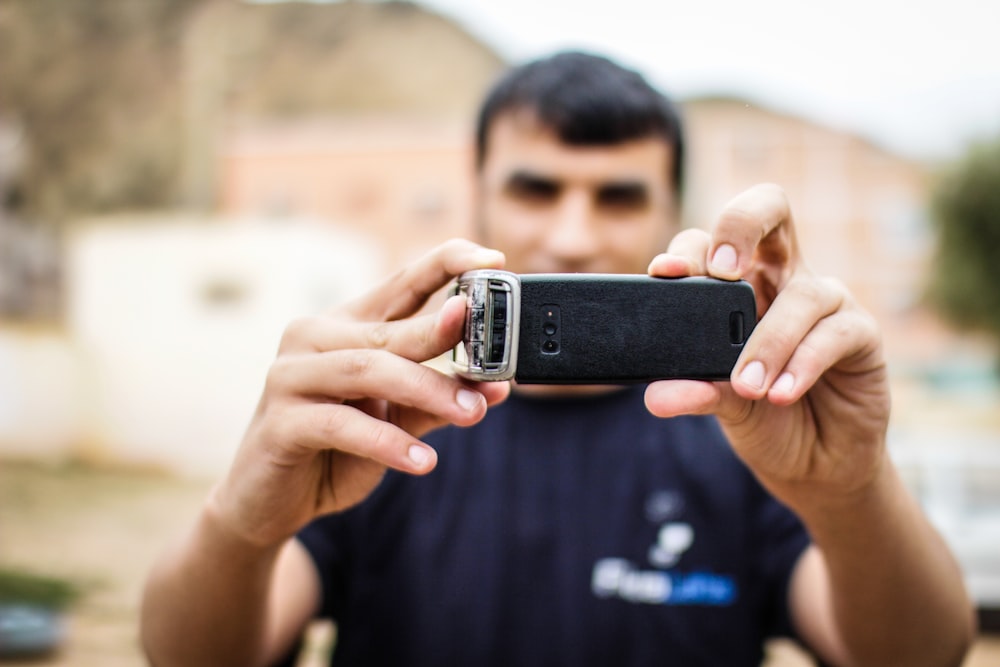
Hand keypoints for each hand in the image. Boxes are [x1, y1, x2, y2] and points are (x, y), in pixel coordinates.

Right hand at [212, 239, 510, 546]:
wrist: (267, 503)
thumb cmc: (334, 451)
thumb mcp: (395, 421)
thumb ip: (439, 400)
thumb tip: (499, 389)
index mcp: (347, 326)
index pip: (402, 282)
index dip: (446, 264)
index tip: (492, 257)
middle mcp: (314, 337)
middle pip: (390, 331)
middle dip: (445, 340)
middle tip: (493, 360)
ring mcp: (291, 375)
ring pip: (369, 370)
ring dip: (426, 391)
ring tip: (471, 414)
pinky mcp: (280, 421)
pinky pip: (341, 424)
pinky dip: (387, 442)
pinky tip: (423, 461)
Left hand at [644, 184, 890, 505]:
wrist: (814, 464)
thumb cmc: (763, 416)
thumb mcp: (721, 403)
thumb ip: (694, 390)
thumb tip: (655, 393)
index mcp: (738, 285)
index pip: (712, 241)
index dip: (688, 248)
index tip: (665, 273)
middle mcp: (782, 279)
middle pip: (770, 210)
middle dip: (742, 224)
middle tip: (722, 270)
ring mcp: (825, 302)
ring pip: (803, 294)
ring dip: (770, 341)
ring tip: (747, 387)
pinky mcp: (861, 334)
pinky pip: (836, 332)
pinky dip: (804, 362)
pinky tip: (782, 393)